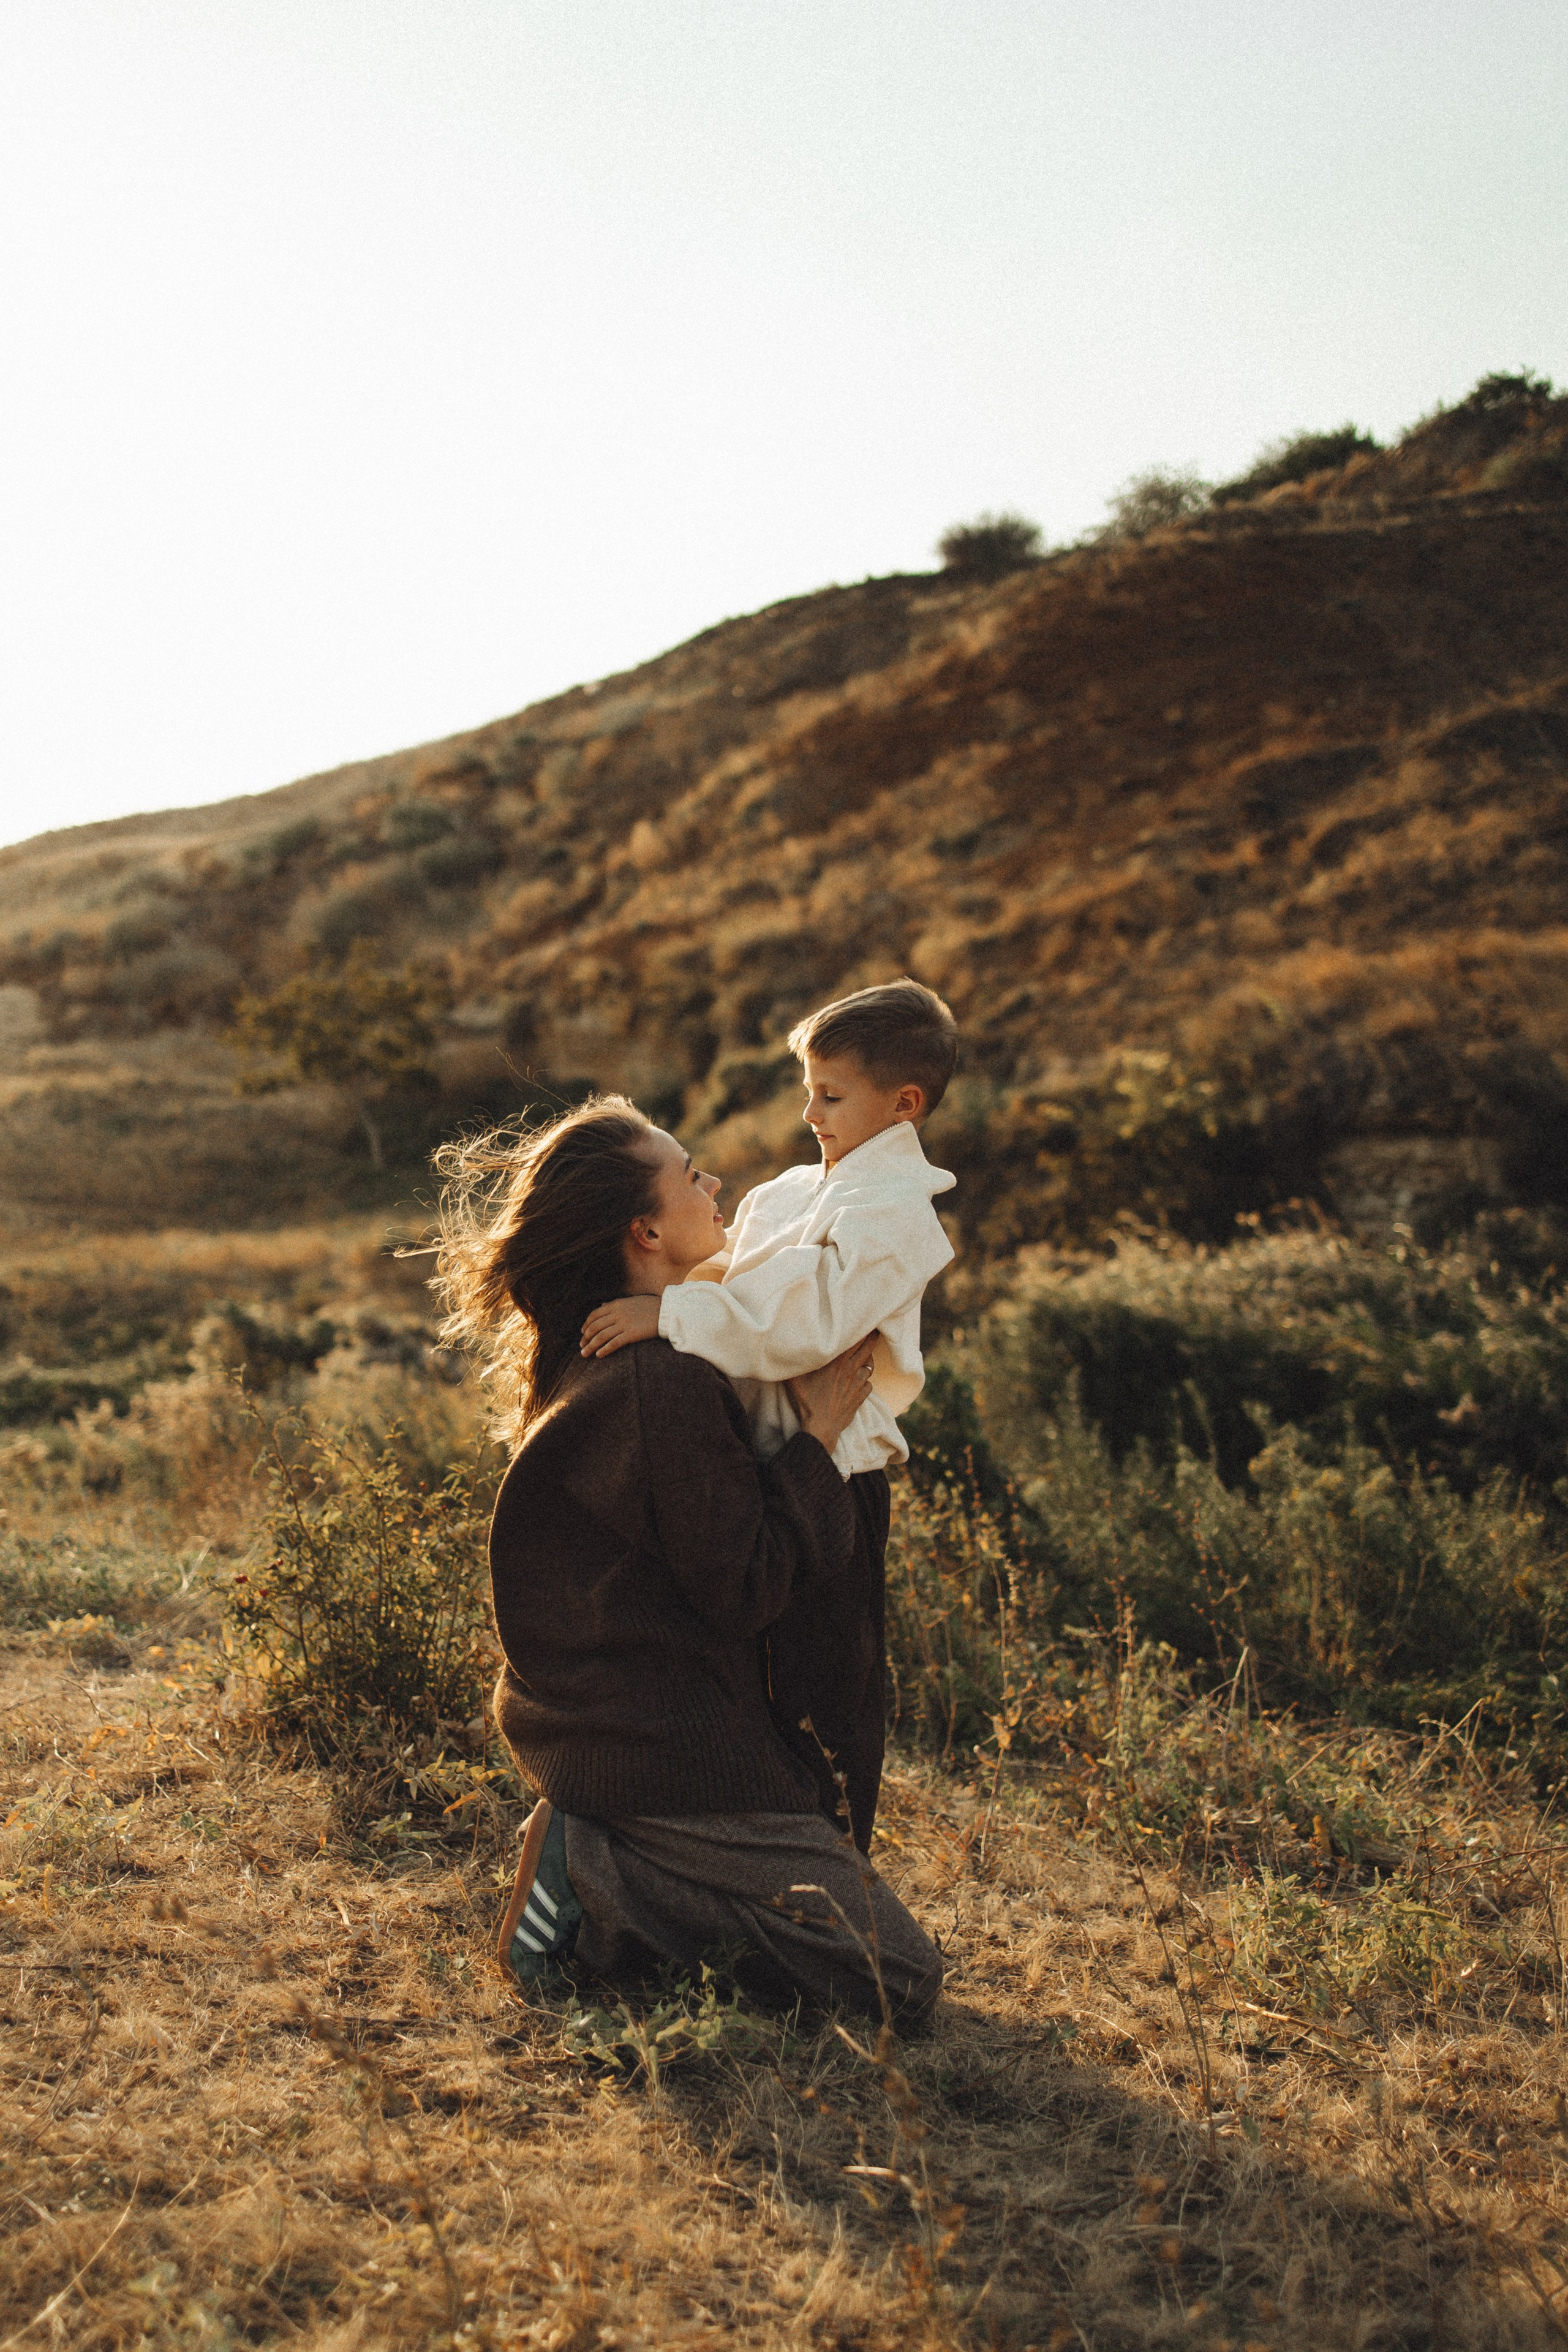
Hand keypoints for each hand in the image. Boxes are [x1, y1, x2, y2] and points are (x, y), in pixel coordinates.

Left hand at [581, 1294, 660, 1356]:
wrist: (667, 1312)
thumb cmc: (650, 1306)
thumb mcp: (630, 1301)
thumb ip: (615, 1304)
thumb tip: (602, 1305)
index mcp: (616, 1304)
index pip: (594, 1315)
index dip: (586, 1325)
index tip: (583, 1333)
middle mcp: (618, 1314)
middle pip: (595, 1327)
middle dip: (586, 1338)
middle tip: (581, 1346)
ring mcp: (624, 1324)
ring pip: (601, 1336)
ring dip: (591, 1346)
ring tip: (584, 1354)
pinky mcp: (632, 1334)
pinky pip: (614, 1343)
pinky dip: (604, 1349)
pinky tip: (599, 1355)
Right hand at [786, 1335, 876, 1454]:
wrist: (821, 1426)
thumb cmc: (807, 1401)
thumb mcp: (794, 1378)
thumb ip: (793, 1362)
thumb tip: (782, 1348)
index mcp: (836, 1362)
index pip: (855, 1340)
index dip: (862, 1329)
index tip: (864, 1322)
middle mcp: (850, 1369)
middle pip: (868, 1348)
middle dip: (872, 1338)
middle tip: (874, 1330)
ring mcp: (858, 1384)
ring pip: (870, 1366)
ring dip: (867, 1361)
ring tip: (865, 1356)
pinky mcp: (861, 1397)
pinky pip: (869, 1385)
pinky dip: (866, 1381)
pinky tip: (860, 1381)